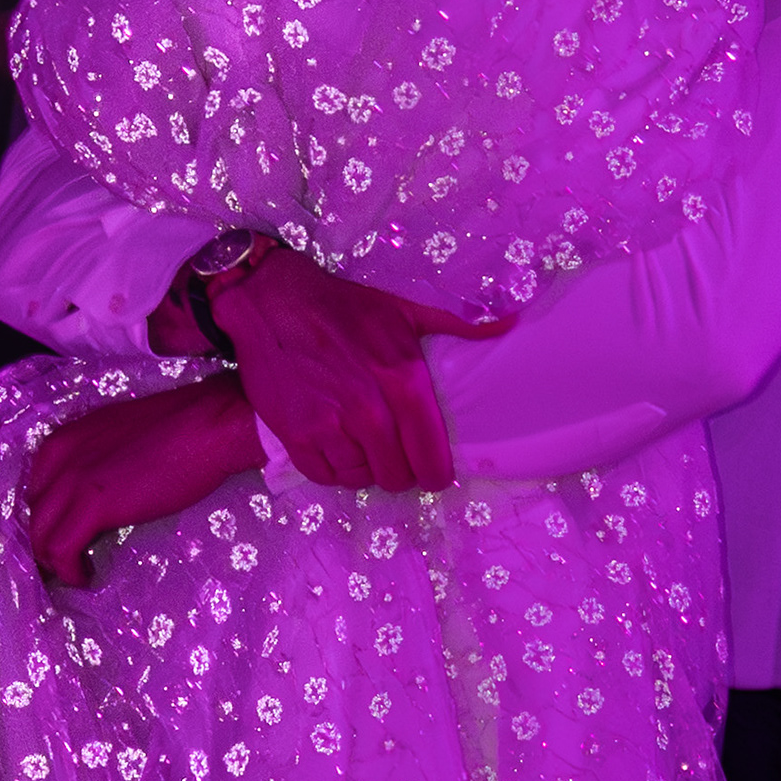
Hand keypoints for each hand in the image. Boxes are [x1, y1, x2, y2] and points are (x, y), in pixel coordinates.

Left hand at [25, 378, 260, 585]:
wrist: (208, 426)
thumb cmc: (182, 428)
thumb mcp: (123, 437)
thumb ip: (102, 459)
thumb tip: (106, 488)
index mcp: (68, 438)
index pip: (37, 487)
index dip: (46, 516)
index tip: (61, 535)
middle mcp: (60, 457)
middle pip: (34, 512)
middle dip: (43, 541)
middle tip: (63, 562)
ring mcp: (73, 481)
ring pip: (40, 534)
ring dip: (52, 561)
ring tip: (72, 574)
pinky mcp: (93, 506)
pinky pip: (61, 549)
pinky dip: (68, 571)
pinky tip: (84, 578)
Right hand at [220, 248, 490, 489]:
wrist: (272, 301)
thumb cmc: (341, 307)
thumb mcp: (403, 311)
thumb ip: (457, 326)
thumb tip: (508, 323)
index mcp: (403, 380)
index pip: (431, 454)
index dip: (436, 472)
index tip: (435, 473)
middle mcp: (369, 409)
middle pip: (398, 475)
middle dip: (400, 471)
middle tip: (394, 455)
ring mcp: (330, 425)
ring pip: (362, 478)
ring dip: (365, 469)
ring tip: (362, 444)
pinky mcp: (296, 435)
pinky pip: (327, 476)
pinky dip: (334, 469)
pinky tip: (336, 446)